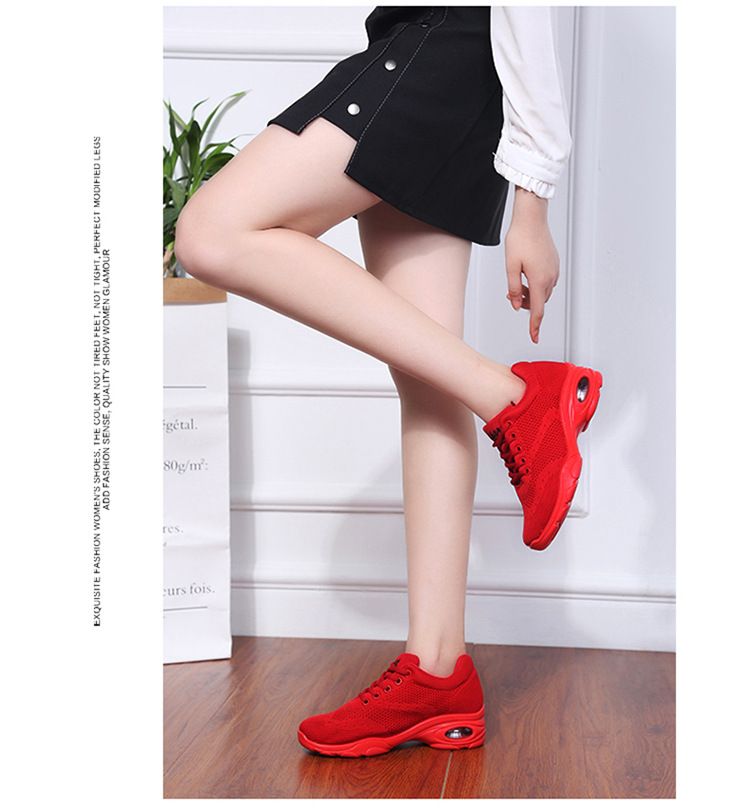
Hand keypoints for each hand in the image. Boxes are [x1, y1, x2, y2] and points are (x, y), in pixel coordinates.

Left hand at [504, 187, 559, 343]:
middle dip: (525, 304)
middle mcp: (550, 277)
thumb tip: (516, 305)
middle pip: (539, 302)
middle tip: (510, 294)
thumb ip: (513, 289)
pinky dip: (535, 284)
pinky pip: (545, 281)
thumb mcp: (510, 267)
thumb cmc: (520, 239)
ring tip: (516, 281)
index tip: (534, 338)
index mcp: (539, 281)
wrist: (532, 218)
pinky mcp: (554, 264)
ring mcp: (554, 270)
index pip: (537, 311)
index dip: (534, 327)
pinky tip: (525, 273)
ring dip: (530, 294)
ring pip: (542, 292)